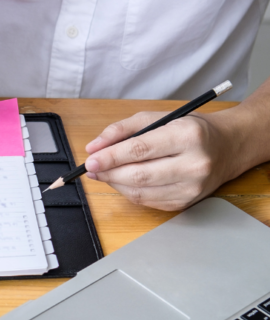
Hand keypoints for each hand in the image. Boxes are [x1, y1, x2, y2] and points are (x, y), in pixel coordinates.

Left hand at [83, 110, 243, 210]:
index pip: (140, 149)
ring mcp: (191, 187)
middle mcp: (194, 164)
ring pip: (140, 192)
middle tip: (91, 169)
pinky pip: (147, 201)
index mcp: (188, 136)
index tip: (91, 160)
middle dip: (109, 173)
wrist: (227, 147)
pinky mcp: (186, 202)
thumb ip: (123, 129)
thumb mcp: (158, 117)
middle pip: (138, 175)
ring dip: (115, 183)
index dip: (111, 157)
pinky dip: (129, 192)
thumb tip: (94, 147)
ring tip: (104, 174)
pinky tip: (123, 181)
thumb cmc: (190, 130)